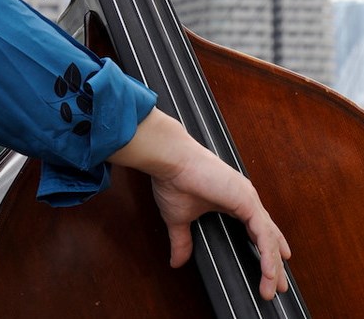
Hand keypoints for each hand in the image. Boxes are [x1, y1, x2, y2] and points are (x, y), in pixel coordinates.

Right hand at [109, 109, 290, 300]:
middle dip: (275, 263)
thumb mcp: (179, 219)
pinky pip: (264, 235)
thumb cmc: (174, 181)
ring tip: (274, 289)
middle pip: (267, 236)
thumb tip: (176, 261)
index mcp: (232, 200)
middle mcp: (244, 198)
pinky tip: (269, 273)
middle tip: (278, 287)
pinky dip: (268, 256)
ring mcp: (248, 199)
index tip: (271, 271)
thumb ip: (182, 240)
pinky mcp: (247, 200)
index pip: (256, 230)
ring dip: (273, 266)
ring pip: (269, 238)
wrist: (171, 161)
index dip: (265, 250)